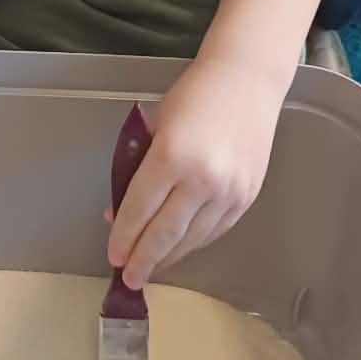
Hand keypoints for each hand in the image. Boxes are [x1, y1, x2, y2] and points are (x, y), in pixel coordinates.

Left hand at [106, 56, 282, 286]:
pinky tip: (179, 248)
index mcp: (171, 156)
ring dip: (169, 257)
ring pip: (192, 239)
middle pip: (165, 234)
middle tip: (129, 278)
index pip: (140, 210)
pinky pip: (215, 231)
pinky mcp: (247, 197)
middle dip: (144, 260)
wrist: (247, 81)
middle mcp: (202, 179)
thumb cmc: (194, 96)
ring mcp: (229, 192)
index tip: (113, 257)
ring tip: (151, 267)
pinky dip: (194, 243)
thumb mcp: (154, 127)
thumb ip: (136, 170)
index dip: (124, 237)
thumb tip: (120, 213)